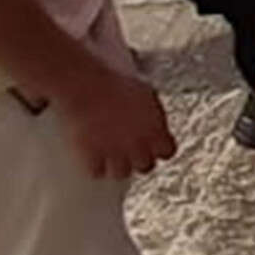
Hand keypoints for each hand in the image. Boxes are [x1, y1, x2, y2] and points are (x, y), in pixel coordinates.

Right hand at [55, 65, 179, 182]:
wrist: (87, 84)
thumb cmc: (114, 80)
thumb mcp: (145, 91)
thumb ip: (153, 109)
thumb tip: (154, 114)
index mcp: (156, 128)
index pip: (168, 151)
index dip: (159, 149)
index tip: (152, 146)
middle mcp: (139, 144)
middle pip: (146, 166)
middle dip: (137, 159)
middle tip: (128, 150)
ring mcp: (117, 153)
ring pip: (122, 173)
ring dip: (116, 165)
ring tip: (109, 154)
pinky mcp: (94, 157)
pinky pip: (97, 172)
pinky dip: (93, 166)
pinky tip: (91, 155)